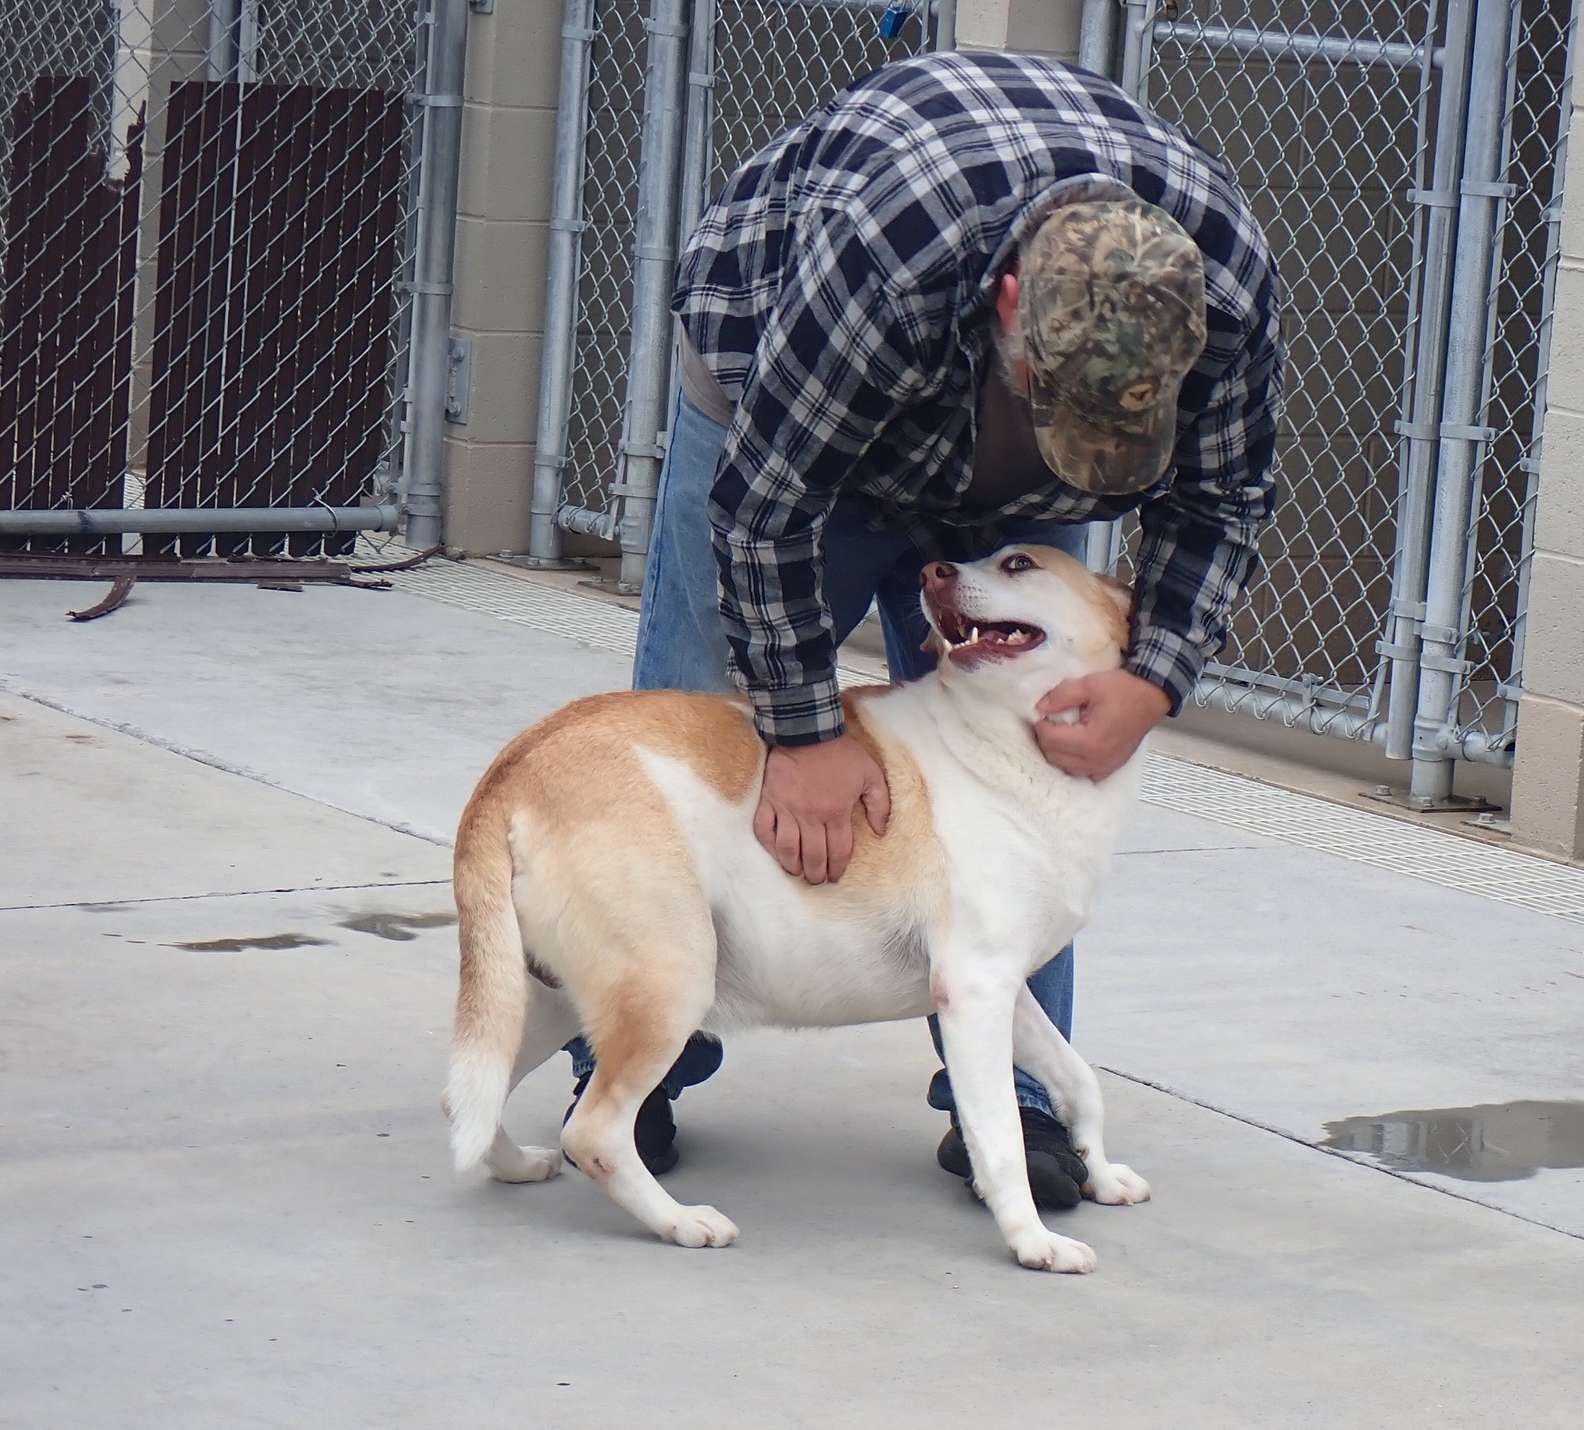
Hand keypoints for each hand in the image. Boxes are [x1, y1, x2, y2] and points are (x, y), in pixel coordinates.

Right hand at [753, 734, 890, 884]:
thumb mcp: (871, 774)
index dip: (838, 868)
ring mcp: (787, 809)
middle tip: (817, 880)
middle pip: (813, 856)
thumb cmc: (841, 753)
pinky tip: (775, 852)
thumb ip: (880, 804)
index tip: (836, 876)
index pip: (838, 851)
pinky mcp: (769, 800)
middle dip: (816, 873)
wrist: (807, 730)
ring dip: (793, 865)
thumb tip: (880, 831)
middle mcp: (811, 816)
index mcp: (836, 812)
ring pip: (787, 849)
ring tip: (797, 872)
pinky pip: (764, 829)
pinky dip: (768, 844)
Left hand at [1035, 670, 1169, 780]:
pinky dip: (1073, 764)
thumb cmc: (1123, 690)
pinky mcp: (1111, 768)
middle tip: (1050, 723)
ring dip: (1057, 753)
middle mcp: (1096, 759)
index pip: (1050, 740)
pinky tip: (1074, 749)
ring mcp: (1104, 767)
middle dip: (1046, 740)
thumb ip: (1061, 696)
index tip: (1043, 715)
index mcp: (1090, 740)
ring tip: (1060, 734)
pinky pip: (1083, 774)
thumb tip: (1039, 709)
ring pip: (1066, 768)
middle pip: (1054, 757)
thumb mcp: (1089, 684)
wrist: (1151, 697)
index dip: (1041, 726)